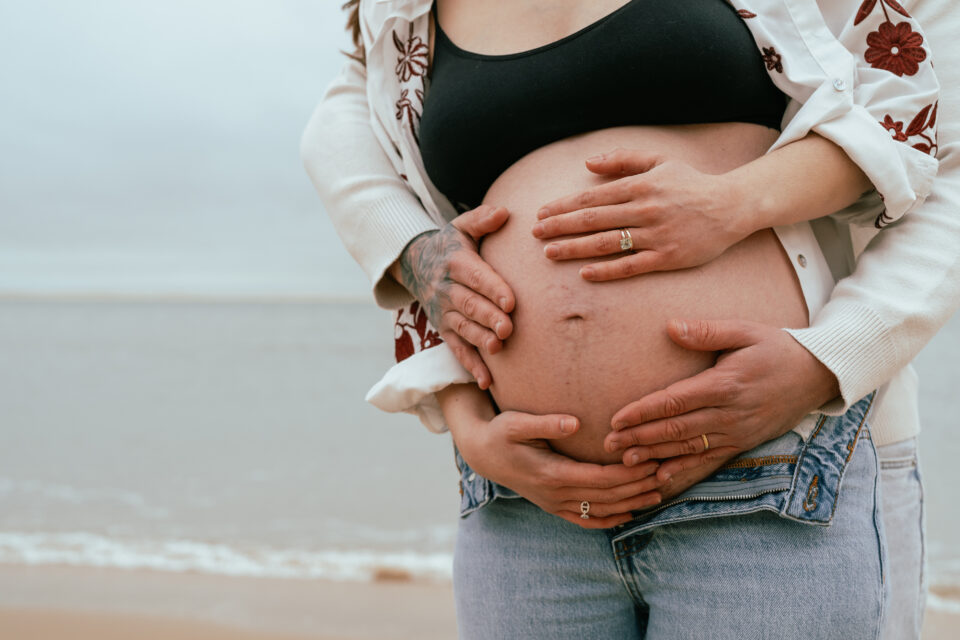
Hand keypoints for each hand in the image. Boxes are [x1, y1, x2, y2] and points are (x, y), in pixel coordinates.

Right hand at [396, 205, 515, 387]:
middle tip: (508, 328)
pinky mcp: (443, 330)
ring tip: (498, 348)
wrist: (415, 264)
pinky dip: (471, 365)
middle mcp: (446, 289)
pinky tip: (486, 381)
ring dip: (480, 340)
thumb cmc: (451, 246)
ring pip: (462, 328)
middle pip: (468, 305)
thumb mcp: (461, 227)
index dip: (493, 289)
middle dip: (488, 317)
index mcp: (455, 263)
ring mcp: (443, 312)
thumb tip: (505, 212)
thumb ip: (482, 219)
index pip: (476, 276)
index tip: (511, 301)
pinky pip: (456, 349)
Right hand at [452, 410, 664, 528]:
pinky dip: (609, 520)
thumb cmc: (501, 432)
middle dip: (638, 487)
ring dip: (631, 503)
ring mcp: (555, 504)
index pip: (601, 479)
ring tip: (659, 492)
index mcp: (552, 474)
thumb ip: (546, 423)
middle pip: (607, 496)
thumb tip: (574, 423)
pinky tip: (629, 514)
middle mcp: (556, 494)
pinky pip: (586, 520)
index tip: (653, 462)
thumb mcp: (517, 423)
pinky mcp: (553, 506)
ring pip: (600, 510)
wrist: (482, 454)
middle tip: (667, 473)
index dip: (629, 474)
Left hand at [532, 149, 754, 280]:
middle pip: (593, 219)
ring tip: (549, 253)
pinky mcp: (668, 257)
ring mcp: (656, 235)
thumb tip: (588, 163)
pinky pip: (631, 266)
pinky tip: (584, 273)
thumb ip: (623, 160)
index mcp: (641, 186)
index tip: (541, 213)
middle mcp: (645, 209)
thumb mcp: (659, 161)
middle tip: (534, 233)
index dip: (563, 205)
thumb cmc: (691, 183)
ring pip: (607, 243)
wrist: (732, 206)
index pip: (592, 197)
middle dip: (560, 226)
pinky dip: (606, 270)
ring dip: (574, 248)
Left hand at [604, 318, 839, 482]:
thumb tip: (671, 327)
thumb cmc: (776, 348)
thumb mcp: (745, 331)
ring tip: (626, 463)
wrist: (817, 375)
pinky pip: (708, 462)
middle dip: (640, 438)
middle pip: (676, 430)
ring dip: (655, 457)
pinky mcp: (741, 444)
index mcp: (725, 384)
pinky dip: (684, 473)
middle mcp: (729, 414)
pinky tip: (662, 480)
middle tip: (609, 445)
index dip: (643, 412)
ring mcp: (736, 433)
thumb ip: (707, 331)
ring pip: (689, 449)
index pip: (675, 402)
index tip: (616, 419)